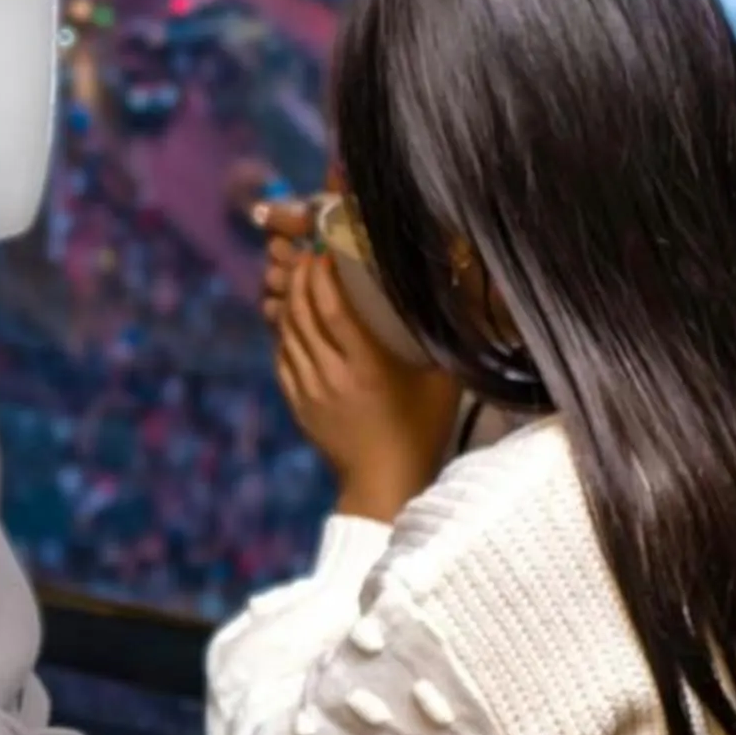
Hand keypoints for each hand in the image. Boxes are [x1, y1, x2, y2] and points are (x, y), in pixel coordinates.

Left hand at [259, 206, 462, 521]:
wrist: (384, 484)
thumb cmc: (419, 432)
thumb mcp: (442, 386)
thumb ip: (442, 343)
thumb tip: (453, 300)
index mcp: (366, 367)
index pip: (333, 309)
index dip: (322, 276)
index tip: (323, 251)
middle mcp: (331, 374)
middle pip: (303, 315)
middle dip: (299, 278)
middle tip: (304, 254)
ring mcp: (309, 390)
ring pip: (287, 334)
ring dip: (288, 301)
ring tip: (295, 277)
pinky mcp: (298, 403)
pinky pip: (282, 358)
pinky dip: (283, 332)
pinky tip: (290, 317)